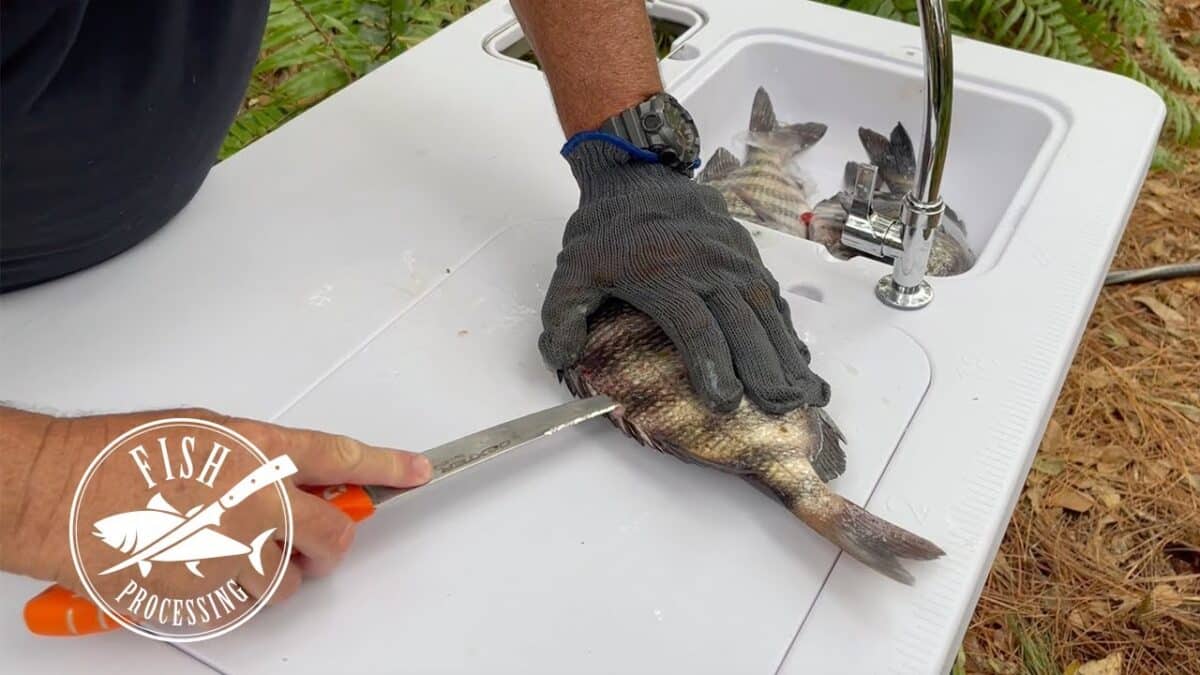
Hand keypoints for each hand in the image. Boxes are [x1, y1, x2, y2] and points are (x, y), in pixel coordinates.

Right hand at [0, 406, 429, 607]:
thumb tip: (290, 472)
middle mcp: (254, 503)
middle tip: (313, 538)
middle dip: (330, 540)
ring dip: (276, 571)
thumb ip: (257, 453)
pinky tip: (201, 566)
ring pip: (291, 580)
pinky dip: (234, 593)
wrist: (51, 492)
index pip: (344, 459)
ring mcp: (231, 553)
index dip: (388, 467)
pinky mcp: (205, 595)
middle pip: (334, 534)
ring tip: (231, 548)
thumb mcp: (200, 430)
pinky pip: (246, 605)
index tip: (416, 471)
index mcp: (256, 453)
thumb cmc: (112, 457)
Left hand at [539, 141, 829, 413]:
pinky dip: (789, 331)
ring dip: (788, 356)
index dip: (713, 366)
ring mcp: (734, 260)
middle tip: (780, 410)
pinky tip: (801, 363)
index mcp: (664, 275)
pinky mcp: (748, 256)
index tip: (725, 403)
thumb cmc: (606, 231)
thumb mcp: (572, 269)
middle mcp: (708, 267)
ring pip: (767, 313)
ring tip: (807, 395)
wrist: (639, 176)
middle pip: (743, 325)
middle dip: (765, 370)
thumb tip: (562, 359)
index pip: (696, 328)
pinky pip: (774, 298)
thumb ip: (563, 315)